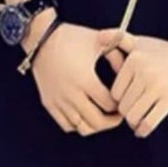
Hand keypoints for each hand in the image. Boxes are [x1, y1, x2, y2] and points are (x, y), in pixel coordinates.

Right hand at [30, 21, 125, 135]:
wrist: (41, 39)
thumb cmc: (70, 38)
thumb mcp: (98, 41)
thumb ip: (117, 55)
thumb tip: (126, 71)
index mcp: (85, 80)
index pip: (109, 105)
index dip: (120, 105)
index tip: (123, 101)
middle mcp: (71, 94)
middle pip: (97, 122)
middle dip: (112, 122)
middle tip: (118, 115)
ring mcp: (59, 101)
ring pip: (82, 128)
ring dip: (96, 126)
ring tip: (103, 117)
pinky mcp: (49, 103)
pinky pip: (66, 125)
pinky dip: (78, 126)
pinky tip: (85, 116)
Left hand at [95, 28, 167, 137]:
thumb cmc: (162, 50)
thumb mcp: (140, 42)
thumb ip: (119, 38)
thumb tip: (100, 36)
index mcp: (134, 60)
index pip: (114, 92)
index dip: (117, 99)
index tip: (123, 99)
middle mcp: (144, 72)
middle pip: (123, 105)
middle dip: (125, 111)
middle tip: (129, 112)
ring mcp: (158, 87)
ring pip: (134, 115)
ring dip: (133, 121)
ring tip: (135, 120)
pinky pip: (150, 121)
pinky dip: (143, 129)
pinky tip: (141, 130)